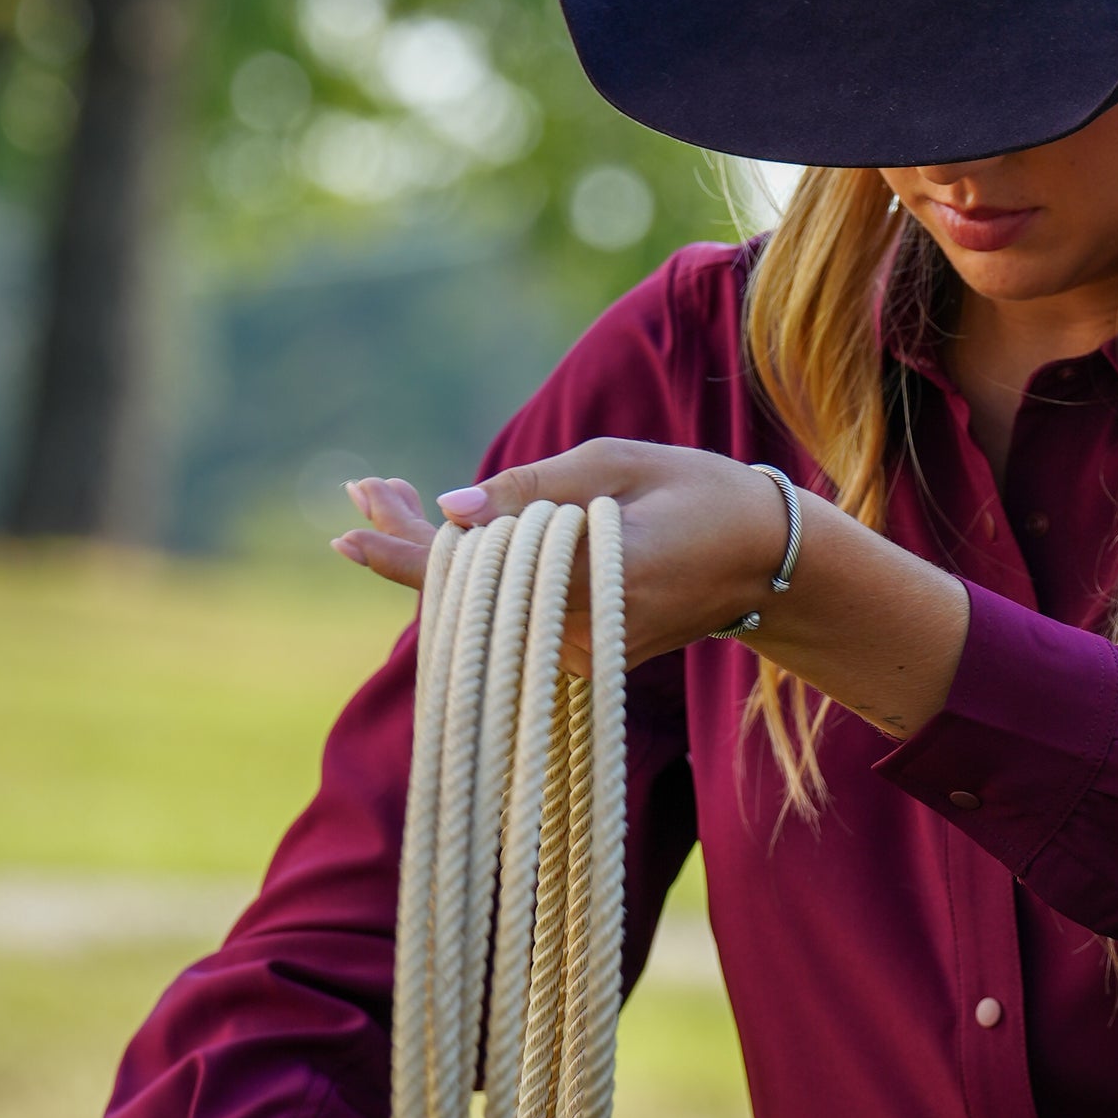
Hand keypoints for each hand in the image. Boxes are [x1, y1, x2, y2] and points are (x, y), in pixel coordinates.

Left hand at [333, 443, 792, 671]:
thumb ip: (534, 487)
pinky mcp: (584, 652)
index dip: (408, 555)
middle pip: (467, 597)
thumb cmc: (702, 494)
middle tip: (364, 489)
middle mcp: (578, 631)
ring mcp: (580, 651)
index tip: (348, 534)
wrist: (769, 561)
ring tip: (385, 494)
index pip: (478, 574)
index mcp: (591, 579)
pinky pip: (511, 614)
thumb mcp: (618, 465)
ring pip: (486, 607)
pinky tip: (450, 530)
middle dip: (408, 542)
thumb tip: (452, 507)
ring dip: (437, 552)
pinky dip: (479, 572)